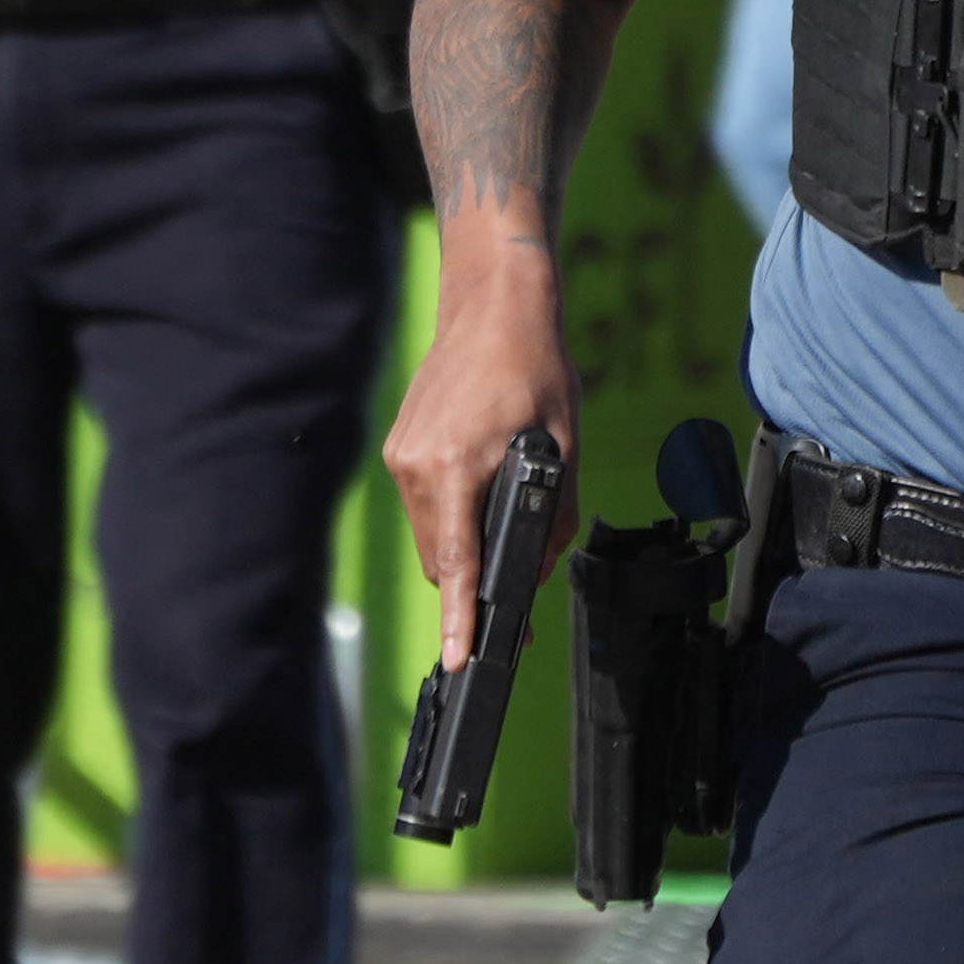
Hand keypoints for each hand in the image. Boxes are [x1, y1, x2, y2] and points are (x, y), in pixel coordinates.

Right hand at [382, 256, 577, 658]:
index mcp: (456, 465)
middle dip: (474, 589)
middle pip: (442, 562)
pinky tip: (483, 498)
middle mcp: (417, 465)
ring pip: (431, 539)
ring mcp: (401, 457)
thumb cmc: (533, 367)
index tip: (460, 657)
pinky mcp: (399, 449)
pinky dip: (452, 520)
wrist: (492, 306)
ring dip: (463, 550)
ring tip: (507, 532)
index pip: (458, 562)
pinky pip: (424, 509)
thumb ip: (553, 515)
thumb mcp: (564, 444)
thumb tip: (537, 568)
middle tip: (517, 606)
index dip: (462, 617)